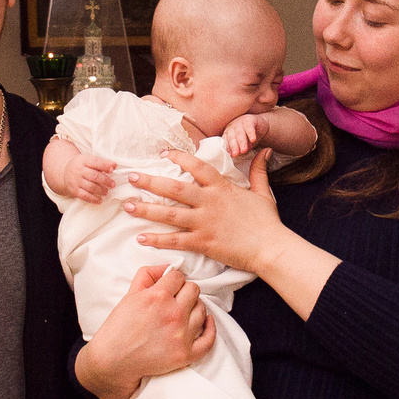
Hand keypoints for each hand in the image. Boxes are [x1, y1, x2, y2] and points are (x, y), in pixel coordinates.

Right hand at [55, 149, 118, 202]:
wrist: (64, 172)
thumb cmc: (81, 166)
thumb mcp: (88, 160)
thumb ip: (101, 163)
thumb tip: (114, 165)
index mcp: (83, 160)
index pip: (95, 162)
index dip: (104, 165)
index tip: (113, 168)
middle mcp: (79, 170)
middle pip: (94, 176)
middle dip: (105, 181)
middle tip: (113, 184)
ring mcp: (76, 181)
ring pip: (90, 187)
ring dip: (100, 190)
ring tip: (106, 192)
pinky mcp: (74, 190)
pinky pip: (84, 196)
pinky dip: (93, 199)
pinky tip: (100, 200)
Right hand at [75, 263, 212, 398]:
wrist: (113, 361)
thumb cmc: (119, 328)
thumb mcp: (129, 295)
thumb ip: (147, 274)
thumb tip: (168, 266)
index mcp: (157, 296)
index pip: (179, 276)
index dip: (173, 280)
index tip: (169, 287)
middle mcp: (173, 314)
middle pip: (194, 290)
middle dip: (184, 291)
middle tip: (175, 299)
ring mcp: (181, 335)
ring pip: (202, 309)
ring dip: (193, 308)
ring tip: (182, 312)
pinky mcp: (186, 354)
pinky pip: (209, 338)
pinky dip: (210, 328)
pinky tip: (205, 322)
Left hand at [128, 145, 284, 273]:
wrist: (270, 248)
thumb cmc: (267, 222)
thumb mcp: (263, 192)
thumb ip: (258, 170)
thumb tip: (265, 150)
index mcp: (221, 188)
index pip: (196, 166)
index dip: (179, 157)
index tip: (164, 153)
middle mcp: (209, 202)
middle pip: (174, 189)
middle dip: (150, 182)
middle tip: (132, 177)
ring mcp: (204, 223)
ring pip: (169, 214)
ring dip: (146, 209)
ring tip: (127, 205)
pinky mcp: (202, 243)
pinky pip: (175, 240)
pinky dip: (157, 239)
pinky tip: (141, 237)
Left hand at [221, 114, 264, 158]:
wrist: (261, 125)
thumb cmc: (249, 137)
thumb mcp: (244, 145)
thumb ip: (240, 150)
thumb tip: (238, 155)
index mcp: (228, 133)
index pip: (225, 141)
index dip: (227, 148)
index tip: (230, 156)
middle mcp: (232, 127)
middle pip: (232, 138)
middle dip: (233, 147)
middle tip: (235, 154)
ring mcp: (240, 122)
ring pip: (240, 133)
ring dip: (242, 142)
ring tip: (244, 150)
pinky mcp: (249, 120)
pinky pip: (249, 127)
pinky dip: (251, 134)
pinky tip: (253, 140)